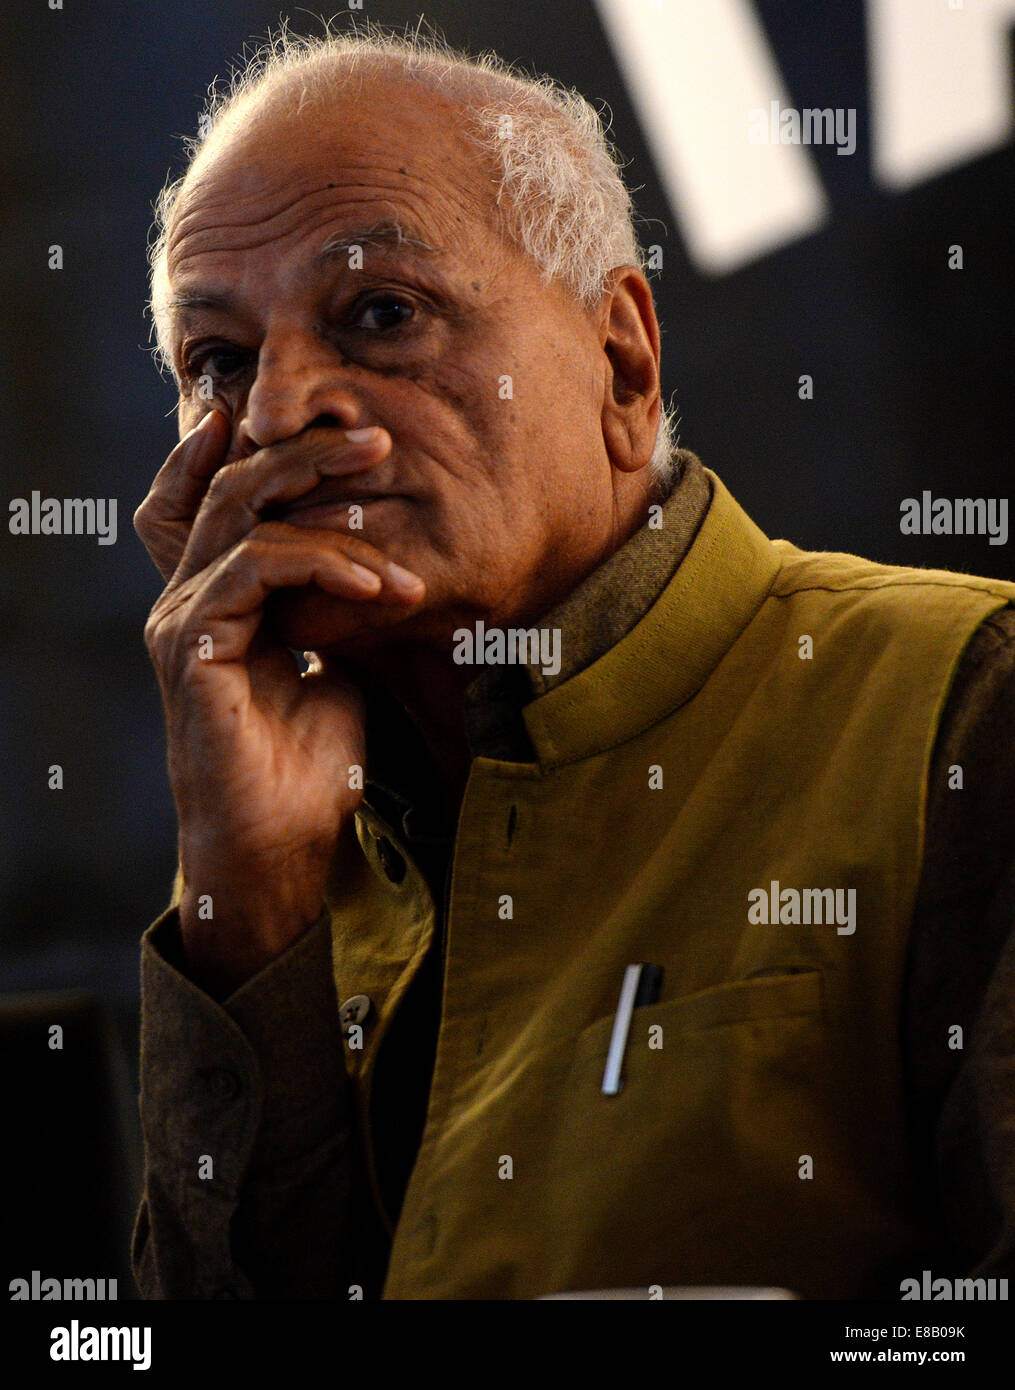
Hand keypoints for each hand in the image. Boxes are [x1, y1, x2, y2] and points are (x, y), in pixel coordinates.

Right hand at [136, 412, 424, 996]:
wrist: (281, 847)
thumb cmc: (310, 767)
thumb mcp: (337, 666)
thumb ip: (337, 610)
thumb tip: (381, 560)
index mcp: (217, 595)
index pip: (224, 494)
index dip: (274, 450)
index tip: (351, 429)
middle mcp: (187, 596)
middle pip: (232, 485)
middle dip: (307, 451)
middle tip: (378, 437)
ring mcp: (181, 617)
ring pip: (244, 517)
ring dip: (333, 514)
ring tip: (402, 543)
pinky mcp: (190, 644)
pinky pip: (253, 569)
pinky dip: (321, 564)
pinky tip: (377, 586)